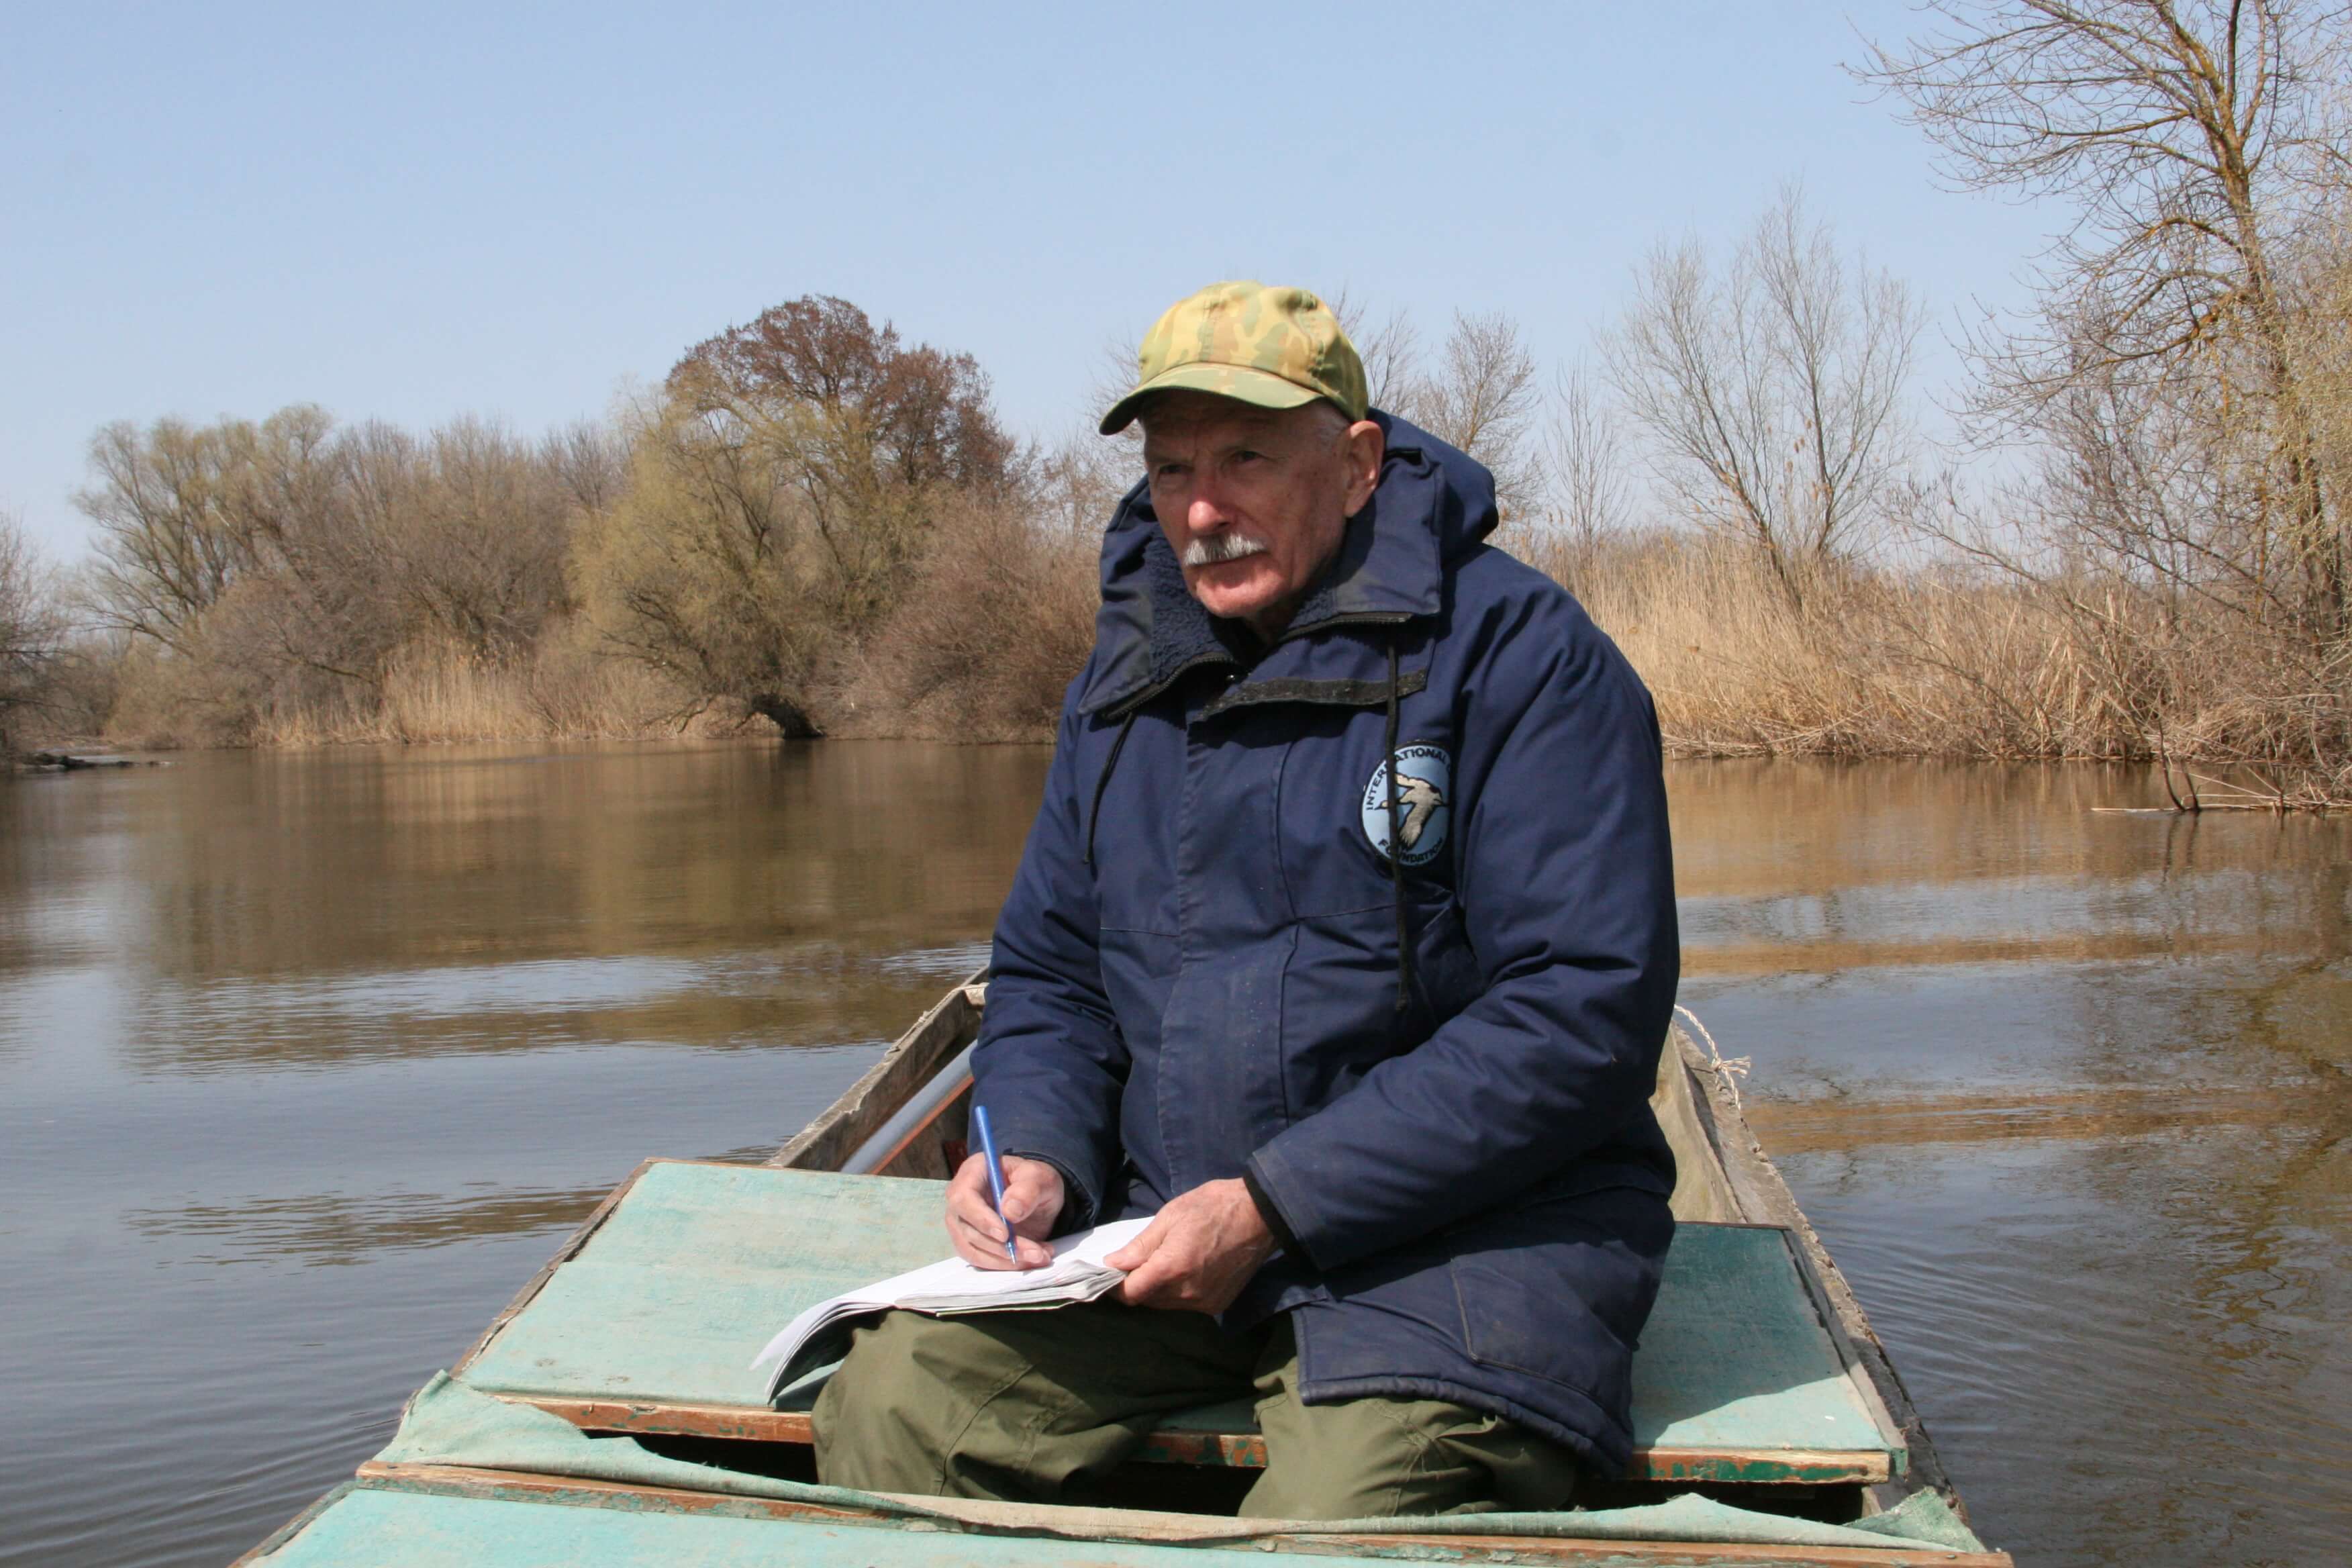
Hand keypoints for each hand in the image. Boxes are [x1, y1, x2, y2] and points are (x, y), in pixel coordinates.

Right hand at [946, 1151, 1064, 1268]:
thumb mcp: (1040, 1177)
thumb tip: (1009, 1211)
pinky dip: (1005, 1265)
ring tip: (1039, 1256)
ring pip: (975, 1249)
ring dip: (1007, 1259)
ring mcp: (962, 1223)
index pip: (963, 1198)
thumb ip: (1028, 1190)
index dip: (980, 1219)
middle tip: (1035, 1252)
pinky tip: (1029, 1260)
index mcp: (973, 1172)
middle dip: (1002, 1246)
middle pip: (969, 1229)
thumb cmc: (1034, 1181)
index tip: (1005, 1234)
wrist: (1037, 1197)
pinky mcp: (969, 1242)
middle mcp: (960, 1199)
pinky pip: (980, 1260)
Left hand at [1107, 1178, 1276, 1313]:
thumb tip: (1112, 1264)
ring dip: (1156, 1289)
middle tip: (1133, 1263)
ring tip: (1161, 1263)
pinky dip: (1178, 1292)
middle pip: (1146, 1300)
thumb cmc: (1213, 1206)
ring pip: (1166, 1304)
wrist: (1261, 1215)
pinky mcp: (1219, 1305)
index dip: (1114, 1286)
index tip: (1108, 1273)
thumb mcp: (1170, 1216)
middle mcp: (1187, 1293)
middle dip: (1135, 1284)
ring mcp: (1205, 1302)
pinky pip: (1186, 1305)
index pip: (1130, 1293)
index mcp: (1171, 1269)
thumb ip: (1140, 1246)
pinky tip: (1184, 1270)